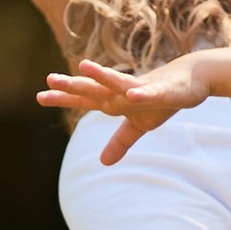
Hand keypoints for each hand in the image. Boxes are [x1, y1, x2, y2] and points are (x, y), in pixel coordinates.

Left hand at [39, 56, 213, 162]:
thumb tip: (102, 162)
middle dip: (73, 85)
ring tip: (83, 67)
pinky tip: (132, 94)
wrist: (192, 80)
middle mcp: (123, 91)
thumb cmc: (161, 99)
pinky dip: (142, 93)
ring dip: (102, 75)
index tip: (39, 97)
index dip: (63, 98)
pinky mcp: (163, 91)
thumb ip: (119, 142)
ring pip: (118, 82)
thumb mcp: (139, 126)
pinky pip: (151, 93)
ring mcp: (142, 89)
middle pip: (95, 88)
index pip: (84, 100)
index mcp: (115, 100)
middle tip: (49, 79)